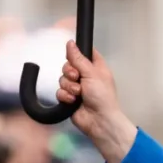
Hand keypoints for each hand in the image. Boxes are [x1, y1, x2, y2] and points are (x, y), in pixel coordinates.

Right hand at [56, 42, 136, 162]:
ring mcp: (77, 87)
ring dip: (69, 86)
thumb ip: (78, 58)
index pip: (84, 53)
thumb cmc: (102, 96)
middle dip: (70, 72)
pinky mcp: (69, 99)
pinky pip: (60, 91)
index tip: (73, 56)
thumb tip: (69, 42)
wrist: (99, 121)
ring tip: (78, 94)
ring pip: (62, 79)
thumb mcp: (92, 73)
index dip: (77, 53)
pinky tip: (72, 101)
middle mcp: (86, 76)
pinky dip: (65, 96)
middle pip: (68, 65)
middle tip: (77, 78)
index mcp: (95, 67)